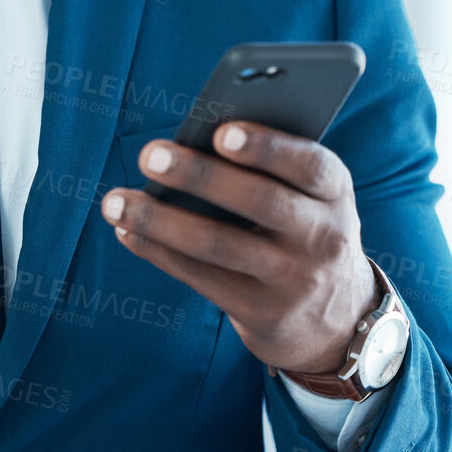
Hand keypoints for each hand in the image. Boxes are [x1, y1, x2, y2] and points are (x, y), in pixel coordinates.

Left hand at [99, 123, 377, 373]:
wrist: (336, 319)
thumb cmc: (302, 226)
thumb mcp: (308, 196)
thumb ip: (268, 167)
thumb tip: (192, 140)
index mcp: (335, 192)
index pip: (309, 165)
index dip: (267, 148)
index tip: (220, 132)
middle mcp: (323, 236)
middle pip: (259, 202)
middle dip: (199, 176)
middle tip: (149, 155)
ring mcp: (294, 279)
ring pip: (219, 245)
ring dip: (160, 221)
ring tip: (115, 201)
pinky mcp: (263, 313)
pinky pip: (202, 277)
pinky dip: (159, 252)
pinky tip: (127, 232)